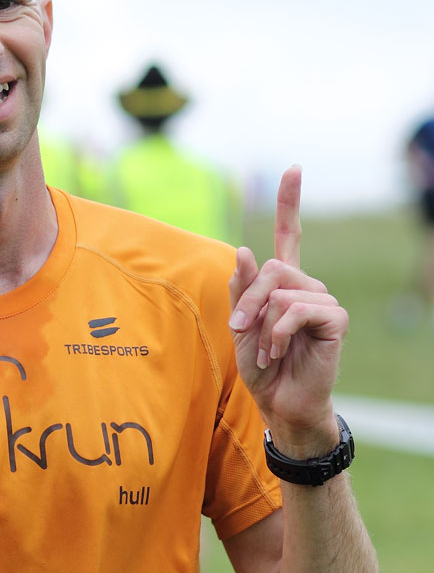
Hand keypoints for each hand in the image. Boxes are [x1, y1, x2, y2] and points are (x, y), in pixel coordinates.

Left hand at [228, 166, 347, 453]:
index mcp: (284, 284)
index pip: (288, 235)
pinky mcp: (334, 320)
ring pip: (281, 291)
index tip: (292, 169)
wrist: (281, 404)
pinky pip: (297, 310)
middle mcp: (307, 286)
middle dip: (248, 299)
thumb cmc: (262, 368)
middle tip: (239, 329)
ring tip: (267, 351)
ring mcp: (323, 301)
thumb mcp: (241, 327)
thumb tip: (243, 249)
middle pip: (272, 267)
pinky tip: (280, 353)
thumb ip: (241, 291)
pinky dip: (279, 333)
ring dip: (263, 324)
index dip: (289, 203)